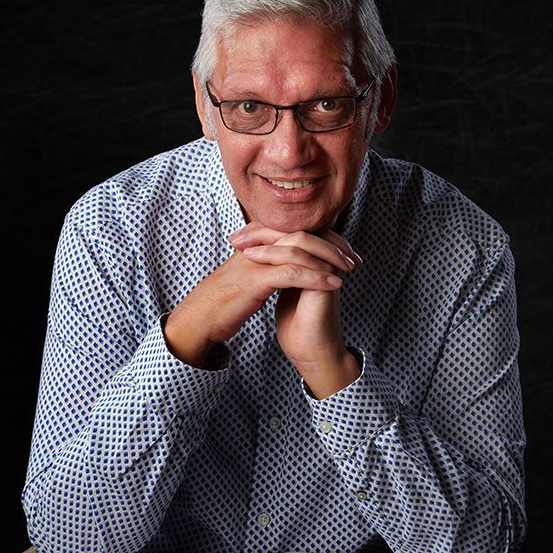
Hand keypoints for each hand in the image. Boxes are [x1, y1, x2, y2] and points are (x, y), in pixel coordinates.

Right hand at [162, 223, 352, 369]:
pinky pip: (294, 273)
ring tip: (351, 269)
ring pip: (301, 250)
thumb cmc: (220, 304)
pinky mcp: (256, 279)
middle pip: (303, 235)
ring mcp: (256, 261)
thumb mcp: (245, 280)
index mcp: (255, 245)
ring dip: (330, 259)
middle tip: (354, 258)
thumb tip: (281, 270)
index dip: (323, 240)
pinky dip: (317, 277)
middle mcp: (257, 247)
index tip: (345, 253)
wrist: (199, 319)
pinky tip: (335, 285)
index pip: (296, 232)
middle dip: (333, 245)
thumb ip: (263, 269)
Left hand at [230, 224, 362, 397]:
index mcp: (315, 260)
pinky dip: (276, 255)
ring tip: (243, 248)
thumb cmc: (296, 323)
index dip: (264, 232)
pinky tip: (255, 257)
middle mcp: (323, 260)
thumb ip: (279, 268)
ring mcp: (327, 268)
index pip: (290, 234)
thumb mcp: (282, 288)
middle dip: (264, 230)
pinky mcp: (326, 280)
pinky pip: (301, 259)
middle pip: (295, 231)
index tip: (237, 237)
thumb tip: (259, 251)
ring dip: (268, 241)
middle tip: (237, 236)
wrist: (310, 349)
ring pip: (299, 240)